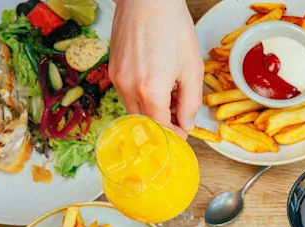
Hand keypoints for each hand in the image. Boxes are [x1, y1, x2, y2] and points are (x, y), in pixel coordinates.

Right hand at [110, 0, 202, 136]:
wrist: (148, 0)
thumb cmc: (172, 27)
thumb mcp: (192, 68)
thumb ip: (191, 102)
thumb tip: (186, 124)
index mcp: (151, 89)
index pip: (160, 128)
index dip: (173, 135)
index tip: (182, 135)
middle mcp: (129, 87)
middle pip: (144, 123)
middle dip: (162, 126)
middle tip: (178, 120)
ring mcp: (117, 78)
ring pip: (132, 110)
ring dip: (150, 113)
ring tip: (169, 99)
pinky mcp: (112, 70)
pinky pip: (125, 95)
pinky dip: (140, 98)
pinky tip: (155, 86)